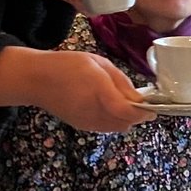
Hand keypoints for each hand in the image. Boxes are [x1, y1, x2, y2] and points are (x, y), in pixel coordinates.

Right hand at [32, 51, 153, 133]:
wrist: (36, 80)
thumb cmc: (68, 65)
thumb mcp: (99, 63)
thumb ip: (121, 81)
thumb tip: (138, 99)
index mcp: (99, 91)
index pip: (127, 112)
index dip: (144, 113)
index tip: (153, 108)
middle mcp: (94, 111)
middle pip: (126, 123)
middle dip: (136, 115)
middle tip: (137, 101)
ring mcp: (87, 122)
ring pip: (117, 127)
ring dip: (125, 118)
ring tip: (120, 101)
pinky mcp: (81, 126)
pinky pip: (105, 127)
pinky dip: (113, 120)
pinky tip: (107, 106)